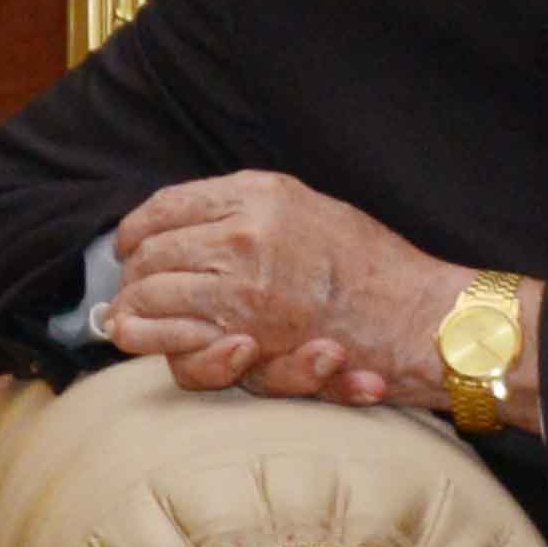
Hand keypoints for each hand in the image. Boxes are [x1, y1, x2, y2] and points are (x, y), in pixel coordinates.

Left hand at [104, 168, 478, 410]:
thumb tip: (179, 224)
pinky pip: (183, 351)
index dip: (136, 230)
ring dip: (136, 318)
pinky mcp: (248, 342)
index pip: (165, 206)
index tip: (129, 246)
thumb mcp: (306, 208)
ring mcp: (242, 290)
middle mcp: (243, 236)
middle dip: (131, 279)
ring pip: (150, 304)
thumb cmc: (373, 267)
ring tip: (130, 324)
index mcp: (256, 195)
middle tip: (127, 294)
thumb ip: (245, 209)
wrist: (420, 318)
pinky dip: (165, 349)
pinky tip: (157, 345)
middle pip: (149, 257)